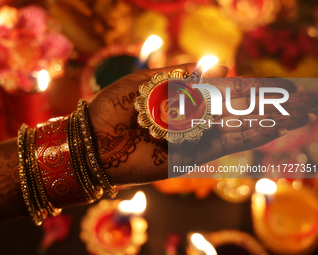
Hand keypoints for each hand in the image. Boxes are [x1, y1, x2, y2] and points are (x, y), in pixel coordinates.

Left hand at [88, 64, 317, 184]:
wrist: (92, 142)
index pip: (217, 92)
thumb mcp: (142, 83)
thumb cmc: (112, 109)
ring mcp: (191, 140)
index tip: (265, 82)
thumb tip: (211, 69)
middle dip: (263, 105)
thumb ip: (175, 77)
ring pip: (235, 129)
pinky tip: (271, 127)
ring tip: (297, 113)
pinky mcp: (189, 158)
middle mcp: (189, 121)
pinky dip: (247, 137)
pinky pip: (222, 147)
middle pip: (233, 111)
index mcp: (178, 101)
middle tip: (296, 99)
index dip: (242, 87)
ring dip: (266, 121)